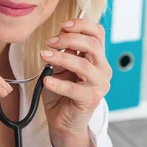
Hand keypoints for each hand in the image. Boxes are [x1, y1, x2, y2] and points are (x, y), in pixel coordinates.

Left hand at [40, 18, 111, 146]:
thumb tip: (60, 36)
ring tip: (44, 56)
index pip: (98, 33)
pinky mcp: (92, 99)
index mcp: (97, 57)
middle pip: (92, 45)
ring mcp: (99, 85)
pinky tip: (46, 79)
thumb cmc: (61, 93)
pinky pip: (74, 89)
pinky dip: (58, 83)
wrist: (63, 122)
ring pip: (83, 65)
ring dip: (61, 58)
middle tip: (50, 41)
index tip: (63, 26)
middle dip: (69, 39)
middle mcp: (102, 69)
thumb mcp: (61, 67)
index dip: (82, 25)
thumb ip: (64, 52)